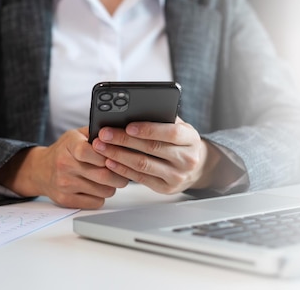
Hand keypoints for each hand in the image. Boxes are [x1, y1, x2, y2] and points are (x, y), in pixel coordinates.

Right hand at [0, 127, 128, 208]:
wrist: (40, 171)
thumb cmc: (64, 151)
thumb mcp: (75, 135)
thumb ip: (96, 132)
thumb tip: (120, 132)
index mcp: (69, 145)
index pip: (88, 151)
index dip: (107, 154)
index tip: (114, 155)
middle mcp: (65, 165)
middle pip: (103, 175)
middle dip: (119, 174)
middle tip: (123, 171)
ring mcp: (65, 184)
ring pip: (104, 191)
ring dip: (112, 186)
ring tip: (110, 179)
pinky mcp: (66, 200)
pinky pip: (96, 202)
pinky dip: (102, 196)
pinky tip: (97, 188)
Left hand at [91, 117, 214, 193]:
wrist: (197, 167)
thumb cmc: (181, 142)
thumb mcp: (179, 127)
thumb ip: (162, 119)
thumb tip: (132, 111)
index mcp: (191, 139)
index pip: (171, 133)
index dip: (149, 129)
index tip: (128, 126)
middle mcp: (187, 159)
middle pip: (152, 148)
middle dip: (124, 140)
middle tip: (104, 134)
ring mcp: (177, 176)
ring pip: (143, 165)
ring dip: (119, 155)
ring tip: (102, 147)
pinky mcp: (166, 188)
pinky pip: (141, 178)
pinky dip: (123, 170)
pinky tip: (110, 161)